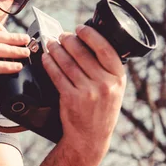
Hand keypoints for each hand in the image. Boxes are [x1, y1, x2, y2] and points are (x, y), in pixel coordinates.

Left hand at [42, 25, 126, 159]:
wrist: (91, 137)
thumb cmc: (102, 108)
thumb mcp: (114, 89)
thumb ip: (107, 69)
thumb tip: (90, 41)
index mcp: (118, 78)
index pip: (105, 49)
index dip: (91, 35)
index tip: (80, 28)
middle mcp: (105, 84)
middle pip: (83, 53)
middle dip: (69, 40)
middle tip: (62, 35)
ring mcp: (88, 92)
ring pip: (68, 63)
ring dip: (57, 49)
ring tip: (52, 43)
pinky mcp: (71, 99)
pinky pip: (57, 75)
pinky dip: (50, 64)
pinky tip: (46, 58)